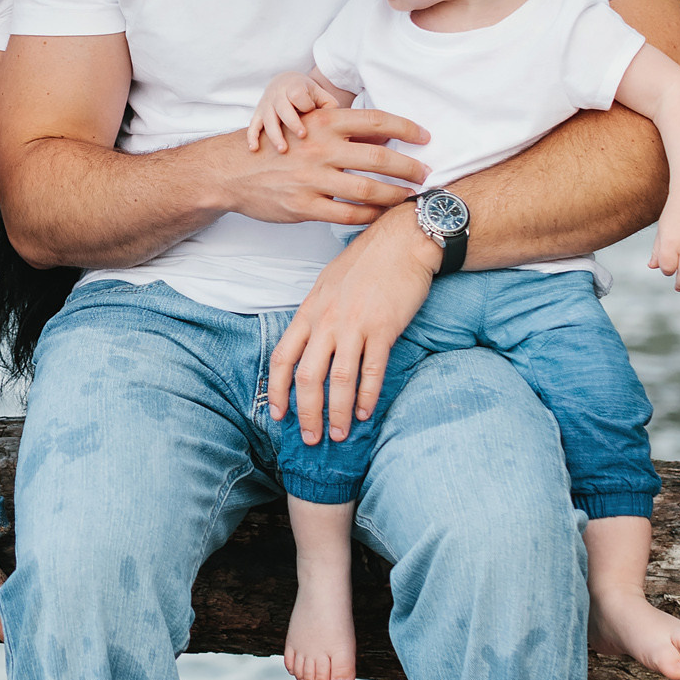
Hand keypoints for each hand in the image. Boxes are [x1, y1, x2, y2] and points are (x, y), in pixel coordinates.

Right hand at [222, 106, 427, 228]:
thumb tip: (386, 137)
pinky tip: (380, 214)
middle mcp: (320, 148)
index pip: (376, 121)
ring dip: (396, 195)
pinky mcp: (304, 206)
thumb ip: (343, 131)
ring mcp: (312, 179)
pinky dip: (370, 216)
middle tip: (426, 173)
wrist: (231, 171)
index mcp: (323, 123)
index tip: (426, 137)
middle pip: (380, 158)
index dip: (407, 128)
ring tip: (410, 197)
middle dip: (410, 167)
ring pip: (369, 190)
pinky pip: (348, 215)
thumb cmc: (275, 148)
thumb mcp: (306, 127)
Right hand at [247, 72, 338, 154]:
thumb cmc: (307, 93)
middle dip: (292, 122)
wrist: (285, 82)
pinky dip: (252, 136)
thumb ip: (329, 105)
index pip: (298, 95)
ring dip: (274, 134)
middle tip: (302, 135)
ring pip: (268, 120)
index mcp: (294, 86)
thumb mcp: (320, 94)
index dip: (306, 105)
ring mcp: (266, 105)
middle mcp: (277, 94)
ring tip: (282, 150)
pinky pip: (253, 125)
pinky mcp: (258, 114)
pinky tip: (254, 149)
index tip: (312, 111)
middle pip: (283, 108)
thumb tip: (336, 122)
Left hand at [267, 208, 441, 444]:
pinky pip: (372, 370)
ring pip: (340, 379)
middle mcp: (327, 320)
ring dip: (339, 412)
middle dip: (307, 413)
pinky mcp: (383, 328)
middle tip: (311, 438)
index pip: (282, 357)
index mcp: (309, 311)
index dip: (277, 390)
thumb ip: (316, 315)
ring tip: (340, 434)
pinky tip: (367, 412)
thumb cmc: (366, 262)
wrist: (402, 241)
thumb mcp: (327, 285)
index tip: (278, 414)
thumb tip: (308, 343)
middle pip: (308, 377)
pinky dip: (368, 395)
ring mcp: (354, 325)